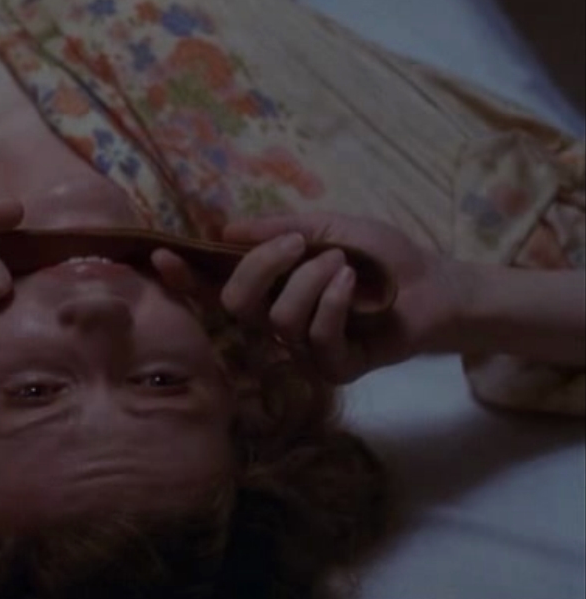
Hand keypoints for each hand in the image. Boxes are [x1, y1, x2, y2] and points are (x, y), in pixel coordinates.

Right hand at [152, 213, 463, 382]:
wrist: (436, 284)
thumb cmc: (381, 257)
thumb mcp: (328, 228)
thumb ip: (279, 228)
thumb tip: (225, 231)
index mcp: (271, 290)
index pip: (216, 290)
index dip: (185, 278)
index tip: (162, 256)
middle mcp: (277, 325)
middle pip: (237, 306)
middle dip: (260, 268)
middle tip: (295, 243)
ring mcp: (304, 352)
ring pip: (278, 320)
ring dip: (310, 281)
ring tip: (344, 264)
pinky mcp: (335, 370)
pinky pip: (316, 339)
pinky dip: (332, 304)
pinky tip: (353, 287)